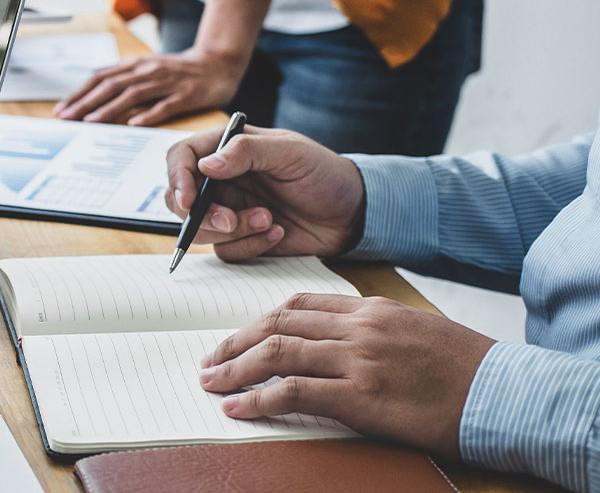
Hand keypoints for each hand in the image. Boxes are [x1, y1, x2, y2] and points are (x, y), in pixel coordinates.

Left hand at [53, 48, 242, 125]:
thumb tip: (93, 89)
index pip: (101, 78)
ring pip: (133, 94)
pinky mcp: (186, 95)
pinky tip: (135, 124)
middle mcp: (148, 71)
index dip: (80, 93)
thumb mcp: (147, 69)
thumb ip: (123, 78)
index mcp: (136, 65)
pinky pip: (165, 106)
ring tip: (91, 121)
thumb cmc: (178, 72)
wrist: (217, 64)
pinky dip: (149, 114)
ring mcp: (167, 82)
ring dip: (110, 108)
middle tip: (67, 117)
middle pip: (112, 85)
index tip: (62, 109)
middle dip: (86, 102)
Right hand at [165, 126, 365, 260]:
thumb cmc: (324, 173)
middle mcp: (222, 180)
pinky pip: (226, 250)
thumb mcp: (290, 152)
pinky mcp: (241, 238)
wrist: (352, 213)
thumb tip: (205, 165)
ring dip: (233, 231)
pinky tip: (278, 233)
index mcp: (227, 149)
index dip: (177, 178)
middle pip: (180, 199)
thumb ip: (247, 151)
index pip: (182, 157)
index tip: (190, 201)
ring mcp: (229, 210)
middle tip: (229, 221)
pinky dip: (250, 244)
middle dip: (202, 215)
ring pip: (200, 229)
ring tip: (268, 220)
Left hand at [199, 294, 496, 458]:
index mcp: (369, 307)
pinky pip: (292, 393)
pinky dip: (257, 399)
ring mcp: (357, 358)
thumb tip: (330, 343)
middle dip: (235, 341)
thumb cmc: (463, 367)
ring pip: (277, 352)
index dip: (258, 321)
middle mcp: (358, 326)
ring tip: (211, 382)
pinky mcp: (359, 395)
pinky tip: (237, 408)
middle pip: (277, 323)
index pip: (297, 304)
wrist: (503, 393)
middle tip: (209, 360)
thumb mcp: (413, 331)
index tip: (236, 336)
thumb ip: (369, 330)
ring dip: (234, 368)